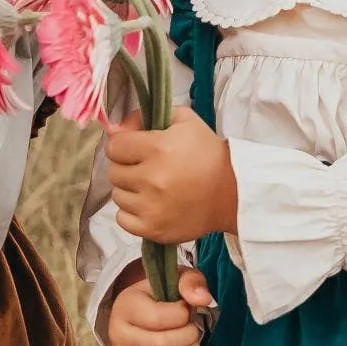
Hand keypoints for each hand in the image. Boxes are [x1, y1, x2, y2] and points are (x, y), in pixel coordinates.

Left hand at [106, 110, 239, 243]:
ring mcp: (151, 207)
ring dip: (130, 190)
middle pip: (114, 172)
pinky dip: (132, 213)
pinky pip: (122, 219)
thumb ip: (147, 116)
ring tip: (151, 187)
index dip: (124, 144)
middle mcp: (151, 179)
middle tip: (146, 168)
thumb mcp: (184, 121)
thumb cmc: (208, 154)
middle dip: (127, 167)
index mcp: (158, 148)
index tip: (136, 148)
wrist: (233, 193)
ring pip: (118, 196)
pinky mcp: (153, 229)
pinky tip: (149, 205)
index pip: (114, 146)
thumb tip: (116, 127)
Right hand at [106, 266, 214, 345]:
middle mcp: (119, 337)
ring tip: (191, 343)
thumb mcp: (175, 280)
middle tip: (192, 328)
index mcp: (125, 307)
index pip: (159, 318)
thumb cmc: (161, 297)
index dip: (183, 314)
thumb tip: (203, 299)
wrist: (139, 318)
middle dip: (189, 336)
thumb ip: (190, 282)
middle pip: (164, 345)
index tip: (185, 309)